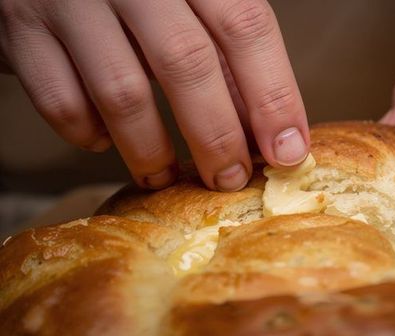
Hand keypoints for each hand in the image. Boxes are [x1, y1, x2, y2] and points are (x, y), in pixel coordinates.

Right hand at [0, 0, 309, 190]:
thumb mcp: (188, 7)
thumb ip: (225, 56)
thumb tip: (267, 131)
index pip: (245, 26)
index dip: (273, 96)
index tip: (288, 152)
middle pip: (187, 63)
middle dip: (216, 136)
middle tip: (228, 179)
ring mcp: (70, 0)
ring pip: (123, 92)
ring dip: (150, 151)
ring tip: (165, 178)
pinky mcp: (21, 29)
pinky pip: (61, 100)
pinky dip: (88, 134)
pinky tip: (104, 141)